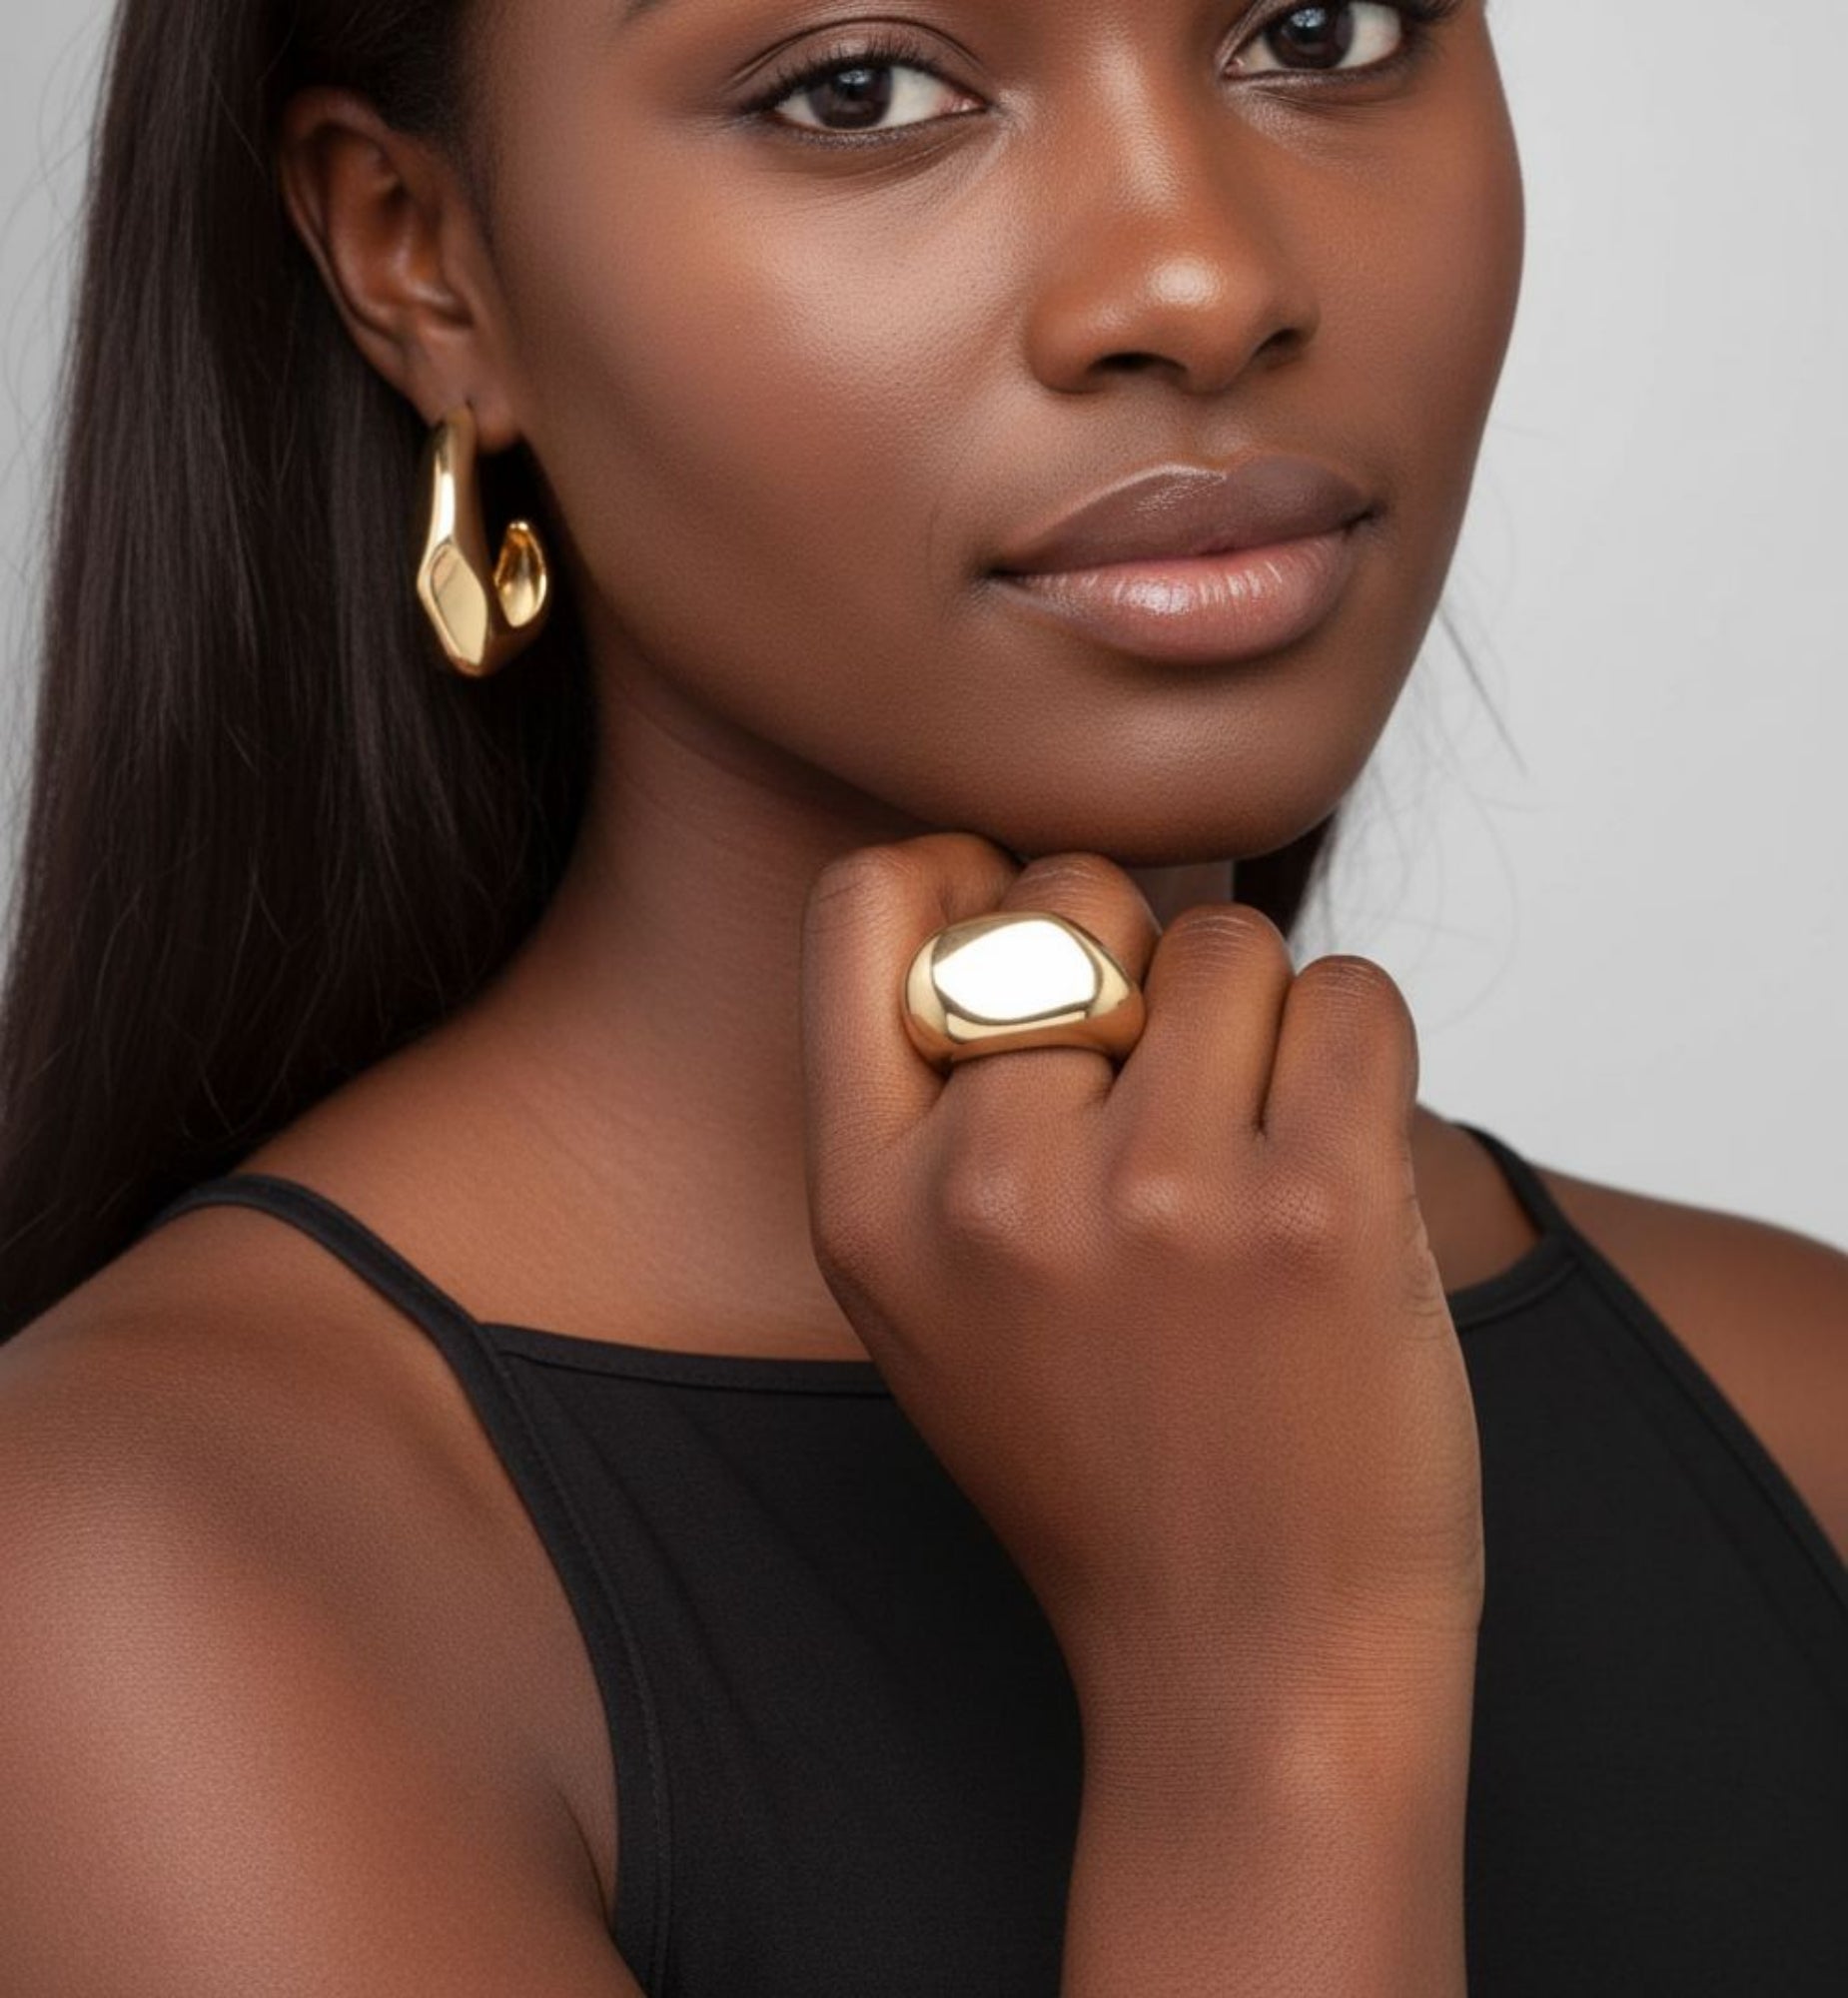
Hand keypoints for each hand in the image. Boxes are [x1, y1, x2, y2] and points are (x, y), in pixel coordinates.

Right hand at [798, 832, 1483, 1703]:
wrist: (1250, 1660)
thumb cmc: (1104, 1461)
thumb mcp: (926, 1307)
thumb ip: (930, 1116)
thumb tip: (1013, 893)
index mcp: (865, 1205)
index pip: (865, 899)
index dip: (965, 879)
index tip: (1043, 945)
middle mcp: (987, 1188)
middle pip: (1076, 901)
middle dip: (1141, 966)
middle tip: (1176, 1098)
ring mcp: (1151, 1199)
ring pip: (1225, 942)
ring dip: (1263, 1023)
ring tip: (1259, 1160)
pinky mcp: (1316, 1213)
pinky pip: (1351, 994)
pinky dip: (1361, 1046)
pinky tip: (1340, 1157)